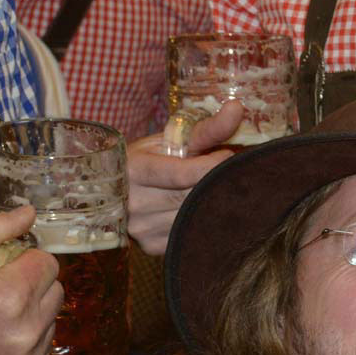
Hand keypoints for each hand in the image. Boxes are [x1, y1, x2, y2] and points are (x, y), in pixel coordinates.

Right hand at [0, 206, 62, 354]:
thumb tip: (29, 213)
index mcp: (7, 299)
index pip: (47, 264)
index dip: (23, 262)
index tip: (2, 268)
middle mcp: (24, 333)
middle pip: (55, 290)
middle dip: (30, 286)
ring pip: (51, 318)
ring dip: (29, 313)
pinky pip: (42, 348)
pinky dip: (24, 342)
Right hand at [126, 101, 243, 254]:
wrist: (118, 188)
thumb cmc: (151, 158)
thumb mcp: (172, 139)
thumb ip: (208, 128)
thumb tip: (237, 107)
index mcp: (133, 169)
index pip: (184, 174)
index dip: (214, 165)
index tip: (227, 156)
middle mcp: (132, 203)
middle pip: (194, 196)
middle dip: (216, 183)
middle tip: (227, 173)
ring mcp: (141, 229)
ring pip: (197, 217)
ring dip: (212, 202)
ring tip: (209, 188)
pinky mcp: (152, 247)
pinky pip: (193, 233)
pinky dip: (203, 220)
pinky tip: (199, 207)